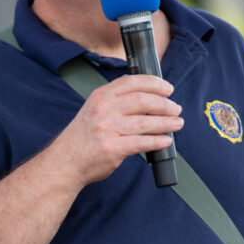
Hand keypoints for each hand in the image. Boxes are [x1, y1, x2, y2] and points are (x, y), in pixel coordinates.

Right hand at [56, 74, 183, 186]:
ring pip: (145, 122)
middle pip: (142, 101)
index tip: (167, 88)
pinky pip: (141, 143)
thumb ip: (115, 101)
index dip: (154, 83)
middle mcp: (103, 110)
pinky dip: (157, 141)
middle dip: (164, 104)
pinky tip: (166, 141)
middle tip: (176, 108)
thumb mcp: (94, 109)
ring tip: (177, 123)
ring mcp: (107, 129)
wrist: (65, 161)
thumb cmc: (83, 137)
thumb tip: (148, 98)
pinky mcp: (112, 148)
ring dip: (166, 123)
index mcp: (100, 97)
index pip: (131, 82)